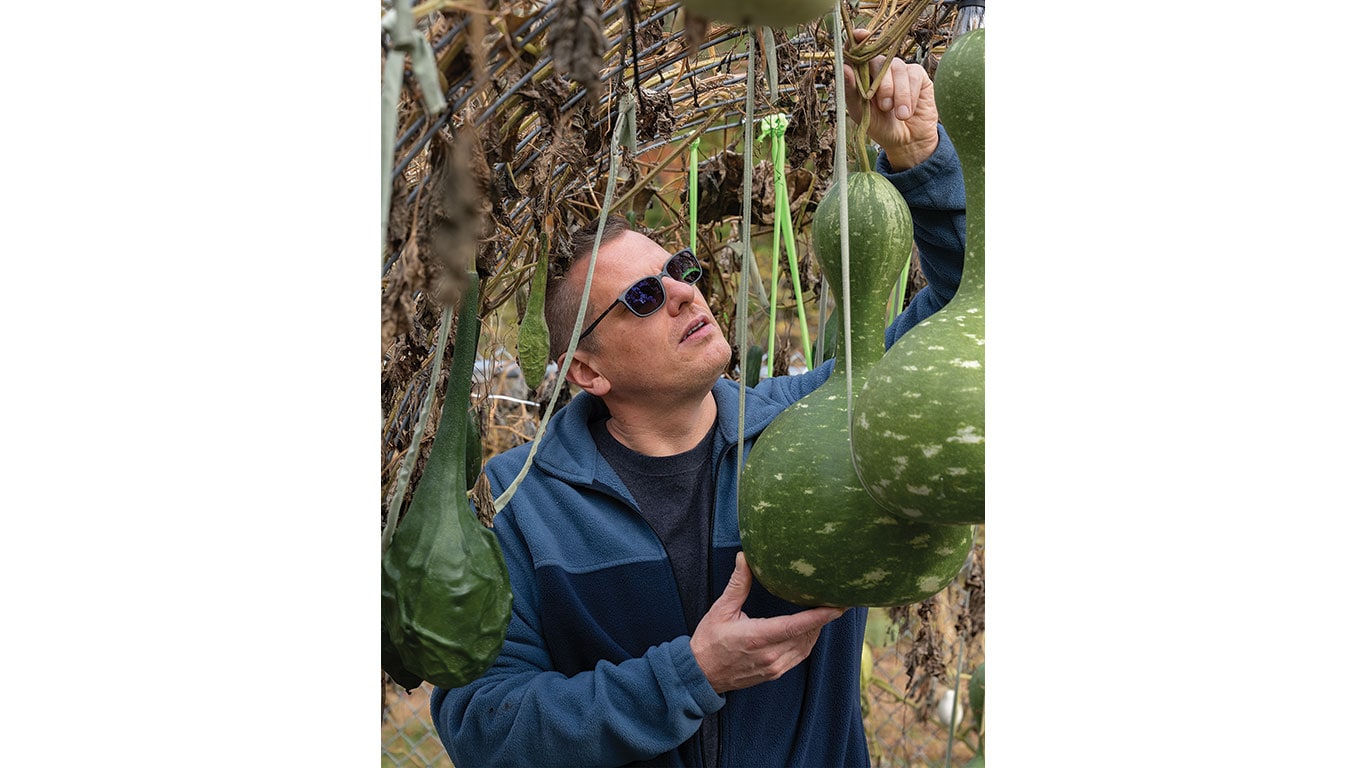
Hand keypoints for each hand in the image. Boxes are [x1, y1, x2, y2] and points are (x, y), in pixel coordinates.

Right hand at [689, 552, 845, 693]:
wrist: (701, 675)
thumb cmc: (709, 641)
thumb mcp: (721, 610)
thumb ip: (738, 584)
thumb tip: (745, 558)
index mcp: (757, 637)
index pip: (796, 626)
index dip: (819, 616)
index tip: (837, 606)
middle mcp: (770, 655)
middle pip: (806, 635)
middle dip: (823, 619)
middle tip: (836, 600)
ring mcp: (774, 667)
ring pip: (806, 647)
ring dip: (817, 630)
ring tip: (826, 611)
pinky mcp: (774, 673)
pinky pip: (799, 656)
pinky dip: (808, 641)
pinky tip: (810, 629)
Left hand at [842, 28, 938, 170]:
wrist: (906, 141)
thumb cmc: (881, 126)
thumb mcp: (861, 113)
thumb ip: (852, 92)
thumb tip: (845, 69)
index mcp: (862, 75)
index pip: (856, 51)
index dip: (857, 40)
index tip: (862, 36)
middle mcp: (880, 69)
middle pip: (878, 60)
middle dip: (882, 85)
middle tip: (885, 107)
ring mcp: (900, 70)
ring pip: (897, 68)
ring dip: (898, 93)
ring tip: (899, 115)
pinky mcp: (917, 75)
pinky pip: (913, 75)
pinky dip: (910, 95)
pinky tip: (908, 111)